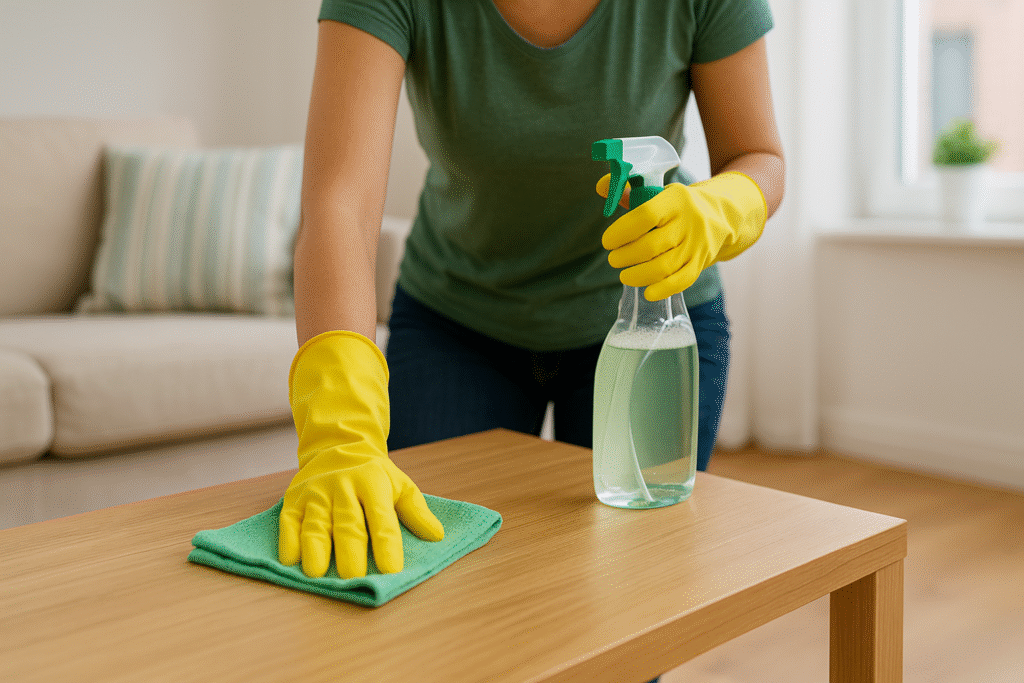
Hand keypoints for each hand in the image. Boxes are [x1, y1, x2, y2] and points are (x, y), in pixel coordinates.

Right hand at [279, 331, 443, 578]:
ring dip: (316, 549)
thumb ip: (416, 511)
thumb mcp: (400, 484)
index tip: (391, 570)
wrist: (338, 446)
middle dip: (350, 552)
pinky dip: (288, 541)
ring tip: (317, 573)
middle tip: (354, 578)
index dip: (387, 545)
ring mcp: (316, 493)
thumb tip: (437, 535)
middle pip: (347, 524)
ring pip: (316, 524)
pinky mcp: (294, 500)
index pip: (382, 519)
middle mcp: (344, 488)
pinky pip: (289, 521)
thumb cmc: (374, 475)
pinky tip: (291, 560)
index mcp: (374, 484)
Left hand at [596, 172, 766, 300]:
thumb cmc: (678, 205)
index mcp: (675, 199)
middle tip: (613, 259)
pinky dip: (663, 290)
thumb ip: (628, 191)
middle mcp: (689, 221)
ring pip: (664, 267)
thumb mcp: (658, 192)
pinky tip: (647, 293)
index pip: (645, 215)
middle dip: (626, 257)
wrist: (722, 213)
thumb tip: (600, 186)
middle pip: (651, 246)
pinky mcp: (702, 262)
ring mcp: (697, 244)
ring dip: (638, 275)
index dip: (622, 231)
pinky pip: (682, 281)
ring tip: (624, 275)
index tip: (607, 242)